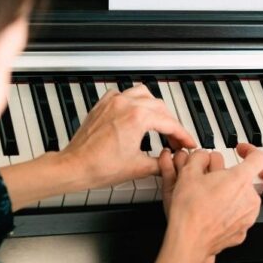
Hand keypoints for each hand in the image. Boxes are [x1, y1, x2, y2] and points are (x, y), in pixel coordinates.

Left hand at [59, 84, 195, 188]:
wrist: (74, 166)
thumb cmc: (98, 166)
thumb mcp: (138, 168)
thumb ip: (160, 163)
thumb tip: (170, 161)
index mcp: (137, 118)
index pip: (170, 123)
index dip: (183, 136)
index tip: (188, 143)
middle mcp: (125, 104)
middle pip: (160, 107)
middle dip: (171, 124)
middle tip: (176, 140)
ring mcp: (112, 102)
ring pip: (143, 94)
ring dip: (155, 108)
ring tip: (160, 123)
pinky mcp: (102, 105)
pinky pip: (123, 95)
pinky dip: (134, 102)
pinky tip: (136, 113)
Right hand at [161, 146, 262, 255]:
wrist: (189, 240)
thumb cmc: (190, 209)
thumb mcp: (189, 173)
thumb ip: (200, 158)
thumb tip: (202, 156)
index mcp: (240, 179)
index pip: (258, 157)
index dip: (249, 151)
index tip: (241, 151)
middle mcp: (250, 198)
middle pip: (244, 179)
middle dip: (229, 177)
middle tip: (210, 182)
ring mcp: (249, 216)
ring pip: (242, 198)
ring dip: (229, 196)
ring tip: (209, 201)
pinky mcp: (243, 231)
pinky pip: (239, 215)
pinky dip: (228, 213)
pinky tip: (212, 215)